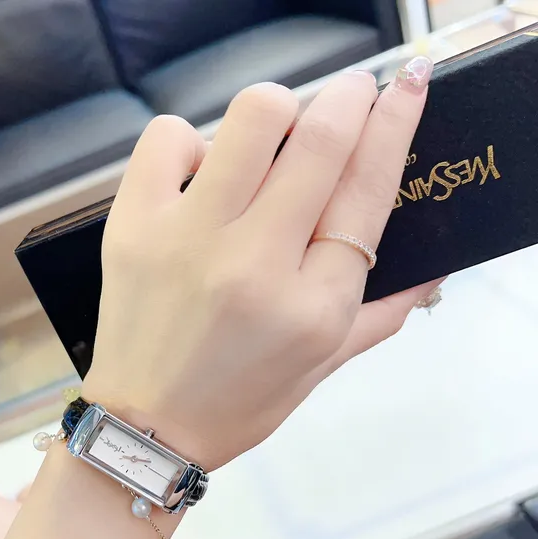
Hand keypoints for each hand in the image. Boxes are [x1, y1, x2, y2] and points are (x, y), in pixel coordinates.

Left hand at [83, 59, 439, 470]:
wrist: (145, 426)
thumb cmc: (237, 401)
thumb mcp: (320, 368)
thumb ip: (379, 313)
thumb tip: (430, 266)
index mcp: (312, 306)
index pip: (367, 189)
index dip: (394, 124)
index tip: (403, 87)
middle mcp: (254, 265)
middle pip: (320, 139)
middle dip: (348, 97)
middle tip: (349, 95)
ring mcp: (188, 239)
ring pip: (253, 118)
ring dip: (276, 112)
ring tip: (267, 144)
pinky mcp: (133, 226)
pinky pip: (167, 137)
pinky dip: (191, 139)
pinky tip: (199, 177)